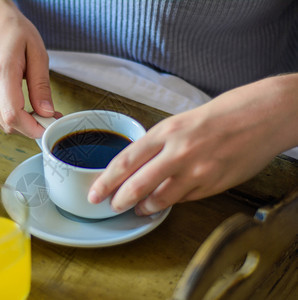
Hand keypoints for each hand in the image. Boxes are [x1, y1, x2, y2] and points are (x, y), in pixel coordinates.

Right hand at [0, 0, 58, 137]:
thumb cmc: (12, 29)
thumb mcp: (37, 52)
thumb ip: (41, 85)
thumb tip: (47, 111)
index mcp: (1, 71)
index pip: (13, 115)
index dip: (32, 128)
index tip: (49, 128)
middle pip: (7, 123)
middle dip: (31, 127)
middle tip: (49, 118)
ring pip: (1, 123)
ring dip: (21, 124)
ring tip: (38, 111)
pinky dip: (11, 117)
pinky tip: (23, 107)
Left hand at [88, 74, 297, 214]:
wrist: (263, 115)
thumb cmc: (220, 114)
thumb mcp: (181, 121)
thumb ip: (159, 144)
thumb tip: (139, 167)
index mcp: (166, 131)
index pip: (125, 161)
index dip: (106, 181)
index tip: (94, 193)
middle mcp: (178, 152)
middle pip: (137, 185)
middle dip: (119, 200)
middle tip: (112, 207)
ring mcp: (197, 171)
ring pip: (160, 199)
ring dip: (145, 207)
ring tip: (139, 208)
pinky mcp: (213, 185)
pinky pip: (184, 200)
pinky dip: (171, 202)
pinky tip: (166, 201)